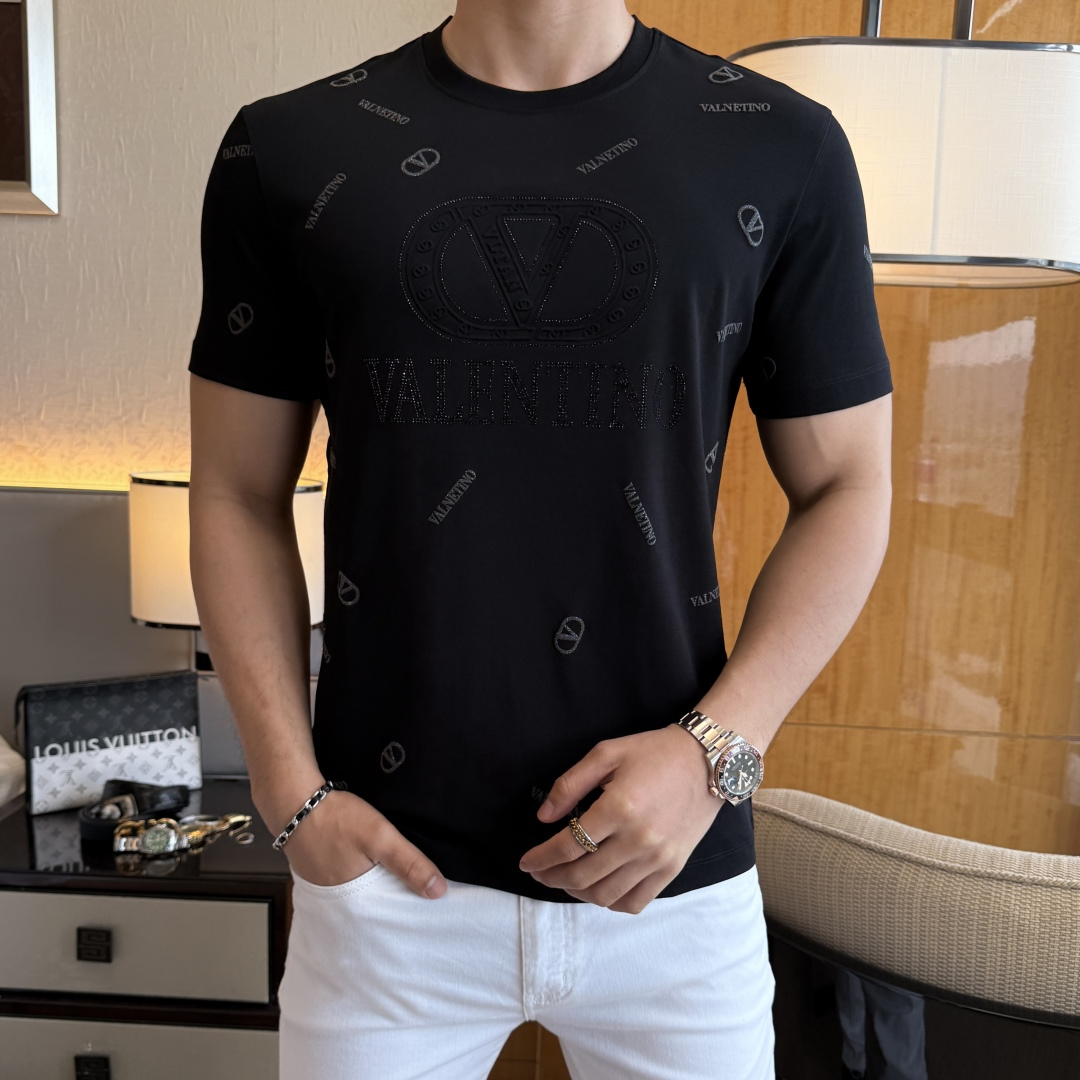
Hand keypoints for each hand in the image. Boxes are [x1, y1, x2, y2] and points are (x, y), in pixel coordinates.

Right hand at [264, 786, 446, 898]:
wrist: (295, 801)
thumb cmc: (336, 819)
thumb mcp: (380, 837)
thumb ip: (409, 863)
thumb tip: (438, 891)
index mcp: (354, 903)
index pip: (388, 916)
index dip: (408, 908)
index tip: (428, 903)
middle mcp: (338, 903)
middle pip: (375, 907)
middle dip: (394, 899)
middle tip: (418, 890)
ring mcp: (327, 888)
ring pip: (362, 893)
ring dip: (378, 886)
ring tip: (398, 877)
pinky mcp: (322, 873)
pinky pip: (349, 881)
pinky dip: (362, 875)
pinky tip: (371, 865)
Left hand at [517, 724, 722, 913]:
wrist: (707, 762)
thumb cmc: (654, 753)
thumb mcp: (606, 753)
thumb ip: (570, 785)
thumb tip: (544, 817)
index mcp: (619, 807)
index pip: (568, 845)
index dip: (541, 858)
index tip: (526, 862)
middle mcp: (638, 839)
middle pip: (582, 875)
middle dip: (552, 878)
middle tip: (539, 872)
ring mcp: (657, 858)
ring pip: (605, 894)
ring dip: (577, 893)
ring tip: (565, 880)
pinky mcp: (672, 869)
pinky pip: (635, 902)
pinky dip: (610, 902)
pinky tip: (598, 889)